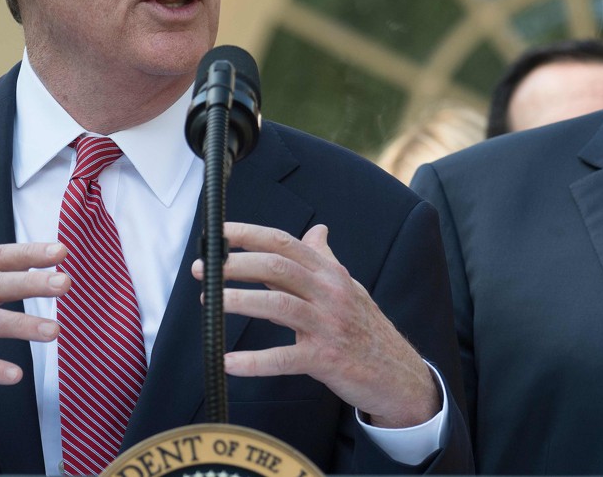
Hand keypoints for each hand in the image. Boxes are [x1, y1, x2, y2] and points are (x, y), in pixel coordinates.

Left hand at [192, 222, 438, 427]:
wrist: (398, 373)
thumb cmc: (366, 328)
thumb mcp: (349, 288)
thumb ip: (326, 260)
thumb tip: (317, 230)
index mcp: (331, 273)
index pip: (285, 243)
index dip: (248, 235)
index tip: (218, 234)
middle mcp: (331, 293)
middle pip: (278, 267)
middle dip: (236, 265)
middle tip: (204, 269)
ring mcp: (329, 325)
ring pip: (280, 305)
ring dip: (241, 301)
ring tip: (210, 303)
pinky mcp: (326, 359)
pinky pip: (285, 358)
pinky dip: (254, 361)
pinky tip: (228, 361)